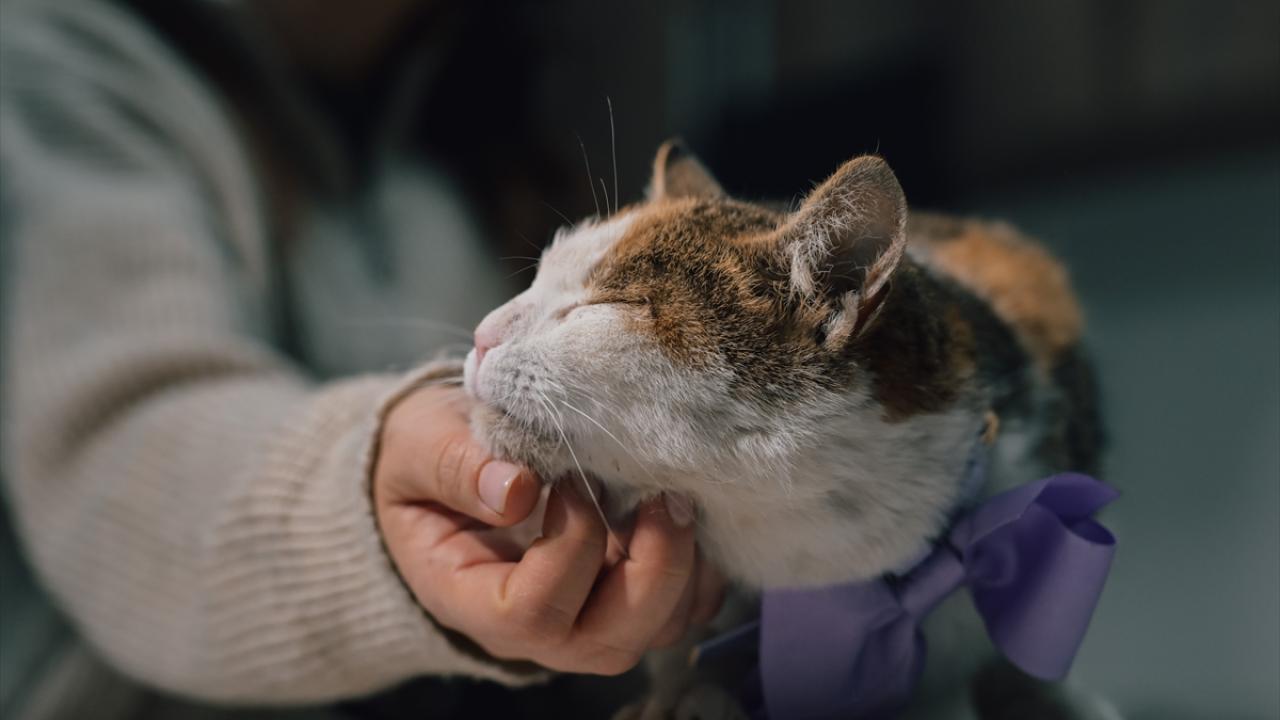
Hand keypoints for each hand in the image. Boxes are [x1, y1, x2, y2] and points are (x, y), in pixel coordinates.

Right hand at [373, 384, 724, 674]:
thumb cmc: (427, 456)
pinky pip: (681, 608)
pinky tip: (685, 511)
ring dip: (684, 569)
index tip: (574, 480)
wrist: (445, 463)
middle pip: (607, 642)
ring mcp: (584, 617)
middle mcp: (532, 627)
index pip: (530, 613)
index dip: (569, 550)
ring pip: (655, 632)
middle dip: (653, 570)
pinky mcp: (622, 596)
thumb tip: (518, 489)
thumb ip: (456, 466)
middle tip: (661, 494)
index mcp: (469, 597)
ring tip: (675, 496)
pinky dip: (700, 568)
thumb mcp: (420, 445)